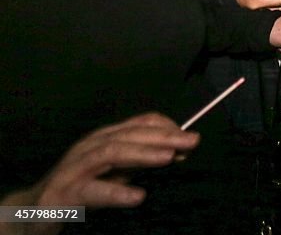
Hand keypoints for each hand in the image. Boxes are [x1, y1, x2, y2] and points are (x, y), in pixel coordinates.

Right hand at [3, 113, 199, 230]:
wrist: (33, 210)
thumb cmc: (80, 187)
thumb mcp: (114, 172)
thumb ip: (139, 162)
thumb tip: (176, 153)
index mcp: (103, 138)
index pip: (138, 124)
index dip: (166, 128)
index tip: (190, 137)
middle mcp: (89, 146)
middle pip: (129, 135)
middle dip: (162, 136)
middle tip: (191, 141)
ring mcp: (74, 168)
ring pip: (111, 154)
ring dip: (142, 154)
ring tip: (169, 158)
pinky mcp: (63, 194)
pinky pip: (91, 192)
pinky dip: (115, 193)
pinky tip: (138, 197)